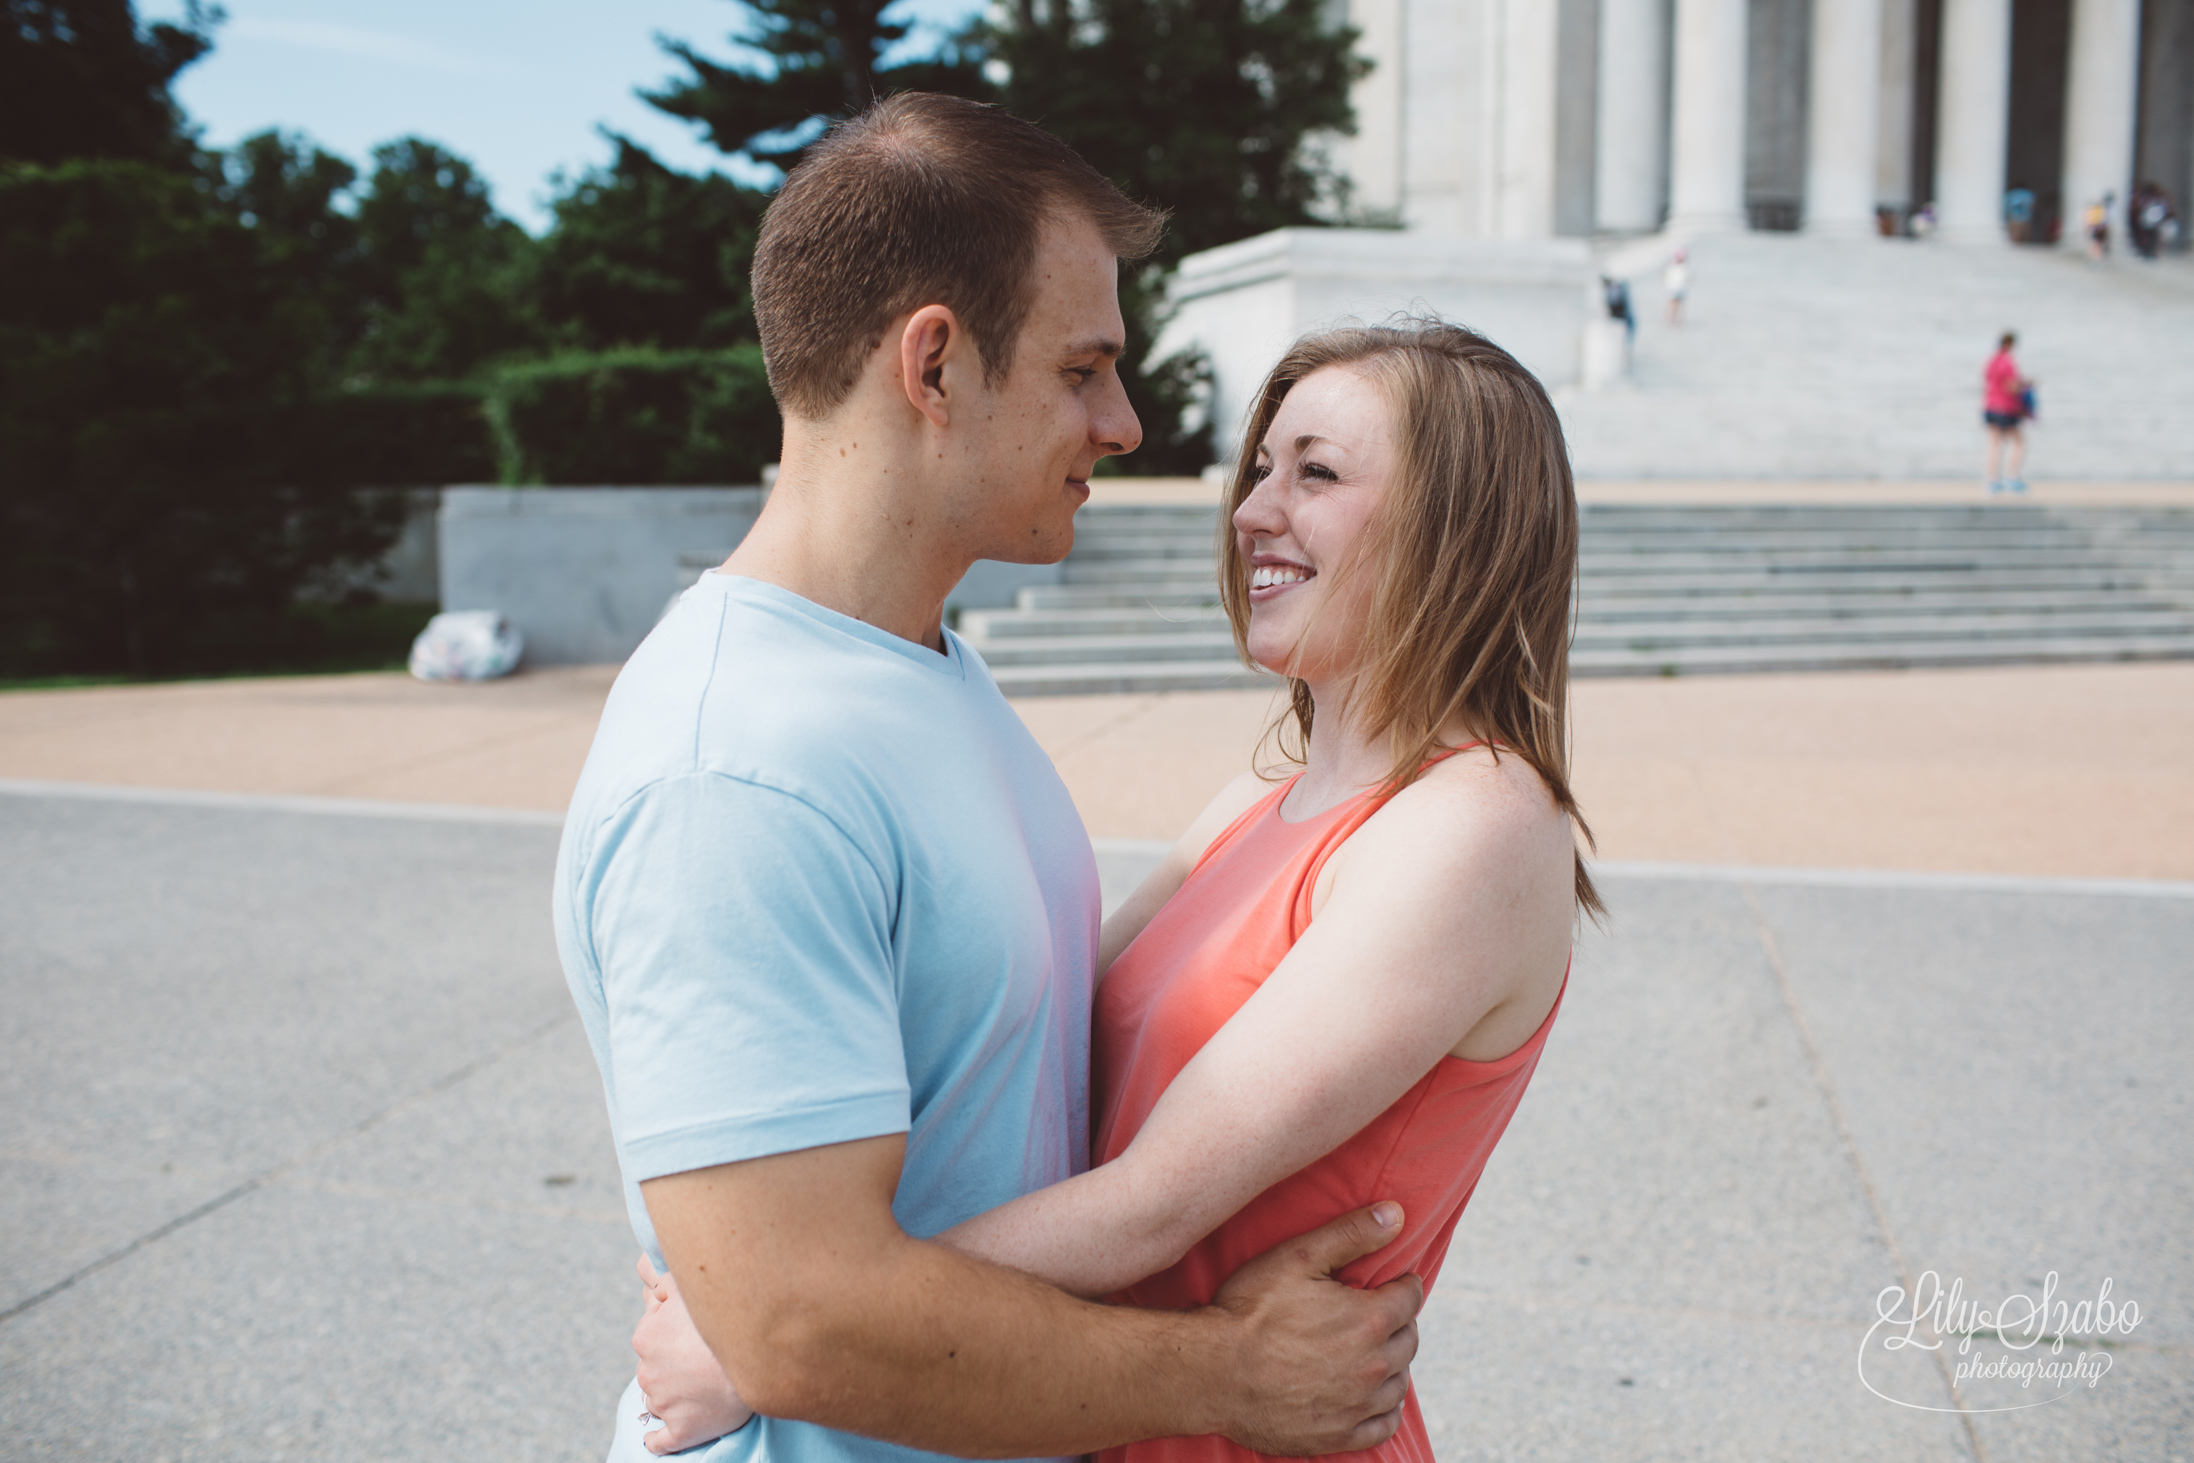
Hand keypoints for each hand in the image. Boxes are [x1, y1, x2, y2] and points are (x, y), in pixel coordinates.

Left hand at [634, 1254, 755, 1453]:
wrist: (759, 1360)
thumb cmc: (727, 1318)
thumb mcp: (689, 1285)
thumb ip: (664, 1278)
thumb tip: (646, 1276)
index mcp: (645, 1337)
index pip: (651, 1336)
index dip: (672, 1334)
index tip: (691, 1336)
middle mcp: (648, 1372)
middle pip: (655, 1368)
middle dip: (673, 1365)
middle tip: (701, 1359)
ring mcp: (663, 1404)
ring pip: (661, 1399)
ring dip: (675, 1395)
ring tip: (702, 1386)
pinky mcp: (679, 1432)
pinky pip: (660, 1441)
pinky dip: (659, 1439)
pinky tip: (660, 1435)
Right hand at [1207, 1203, 1422, 1455]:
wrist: (1212, 1373)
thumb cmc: (1250, 1310)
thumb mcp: (1297, 1257)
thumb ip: (1351, 1233)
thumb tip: (1395, 1214)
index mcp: (1370, 1320)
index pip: (1410, 1297)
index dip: (1400, 1284)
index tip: (1388, 1283)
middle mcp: (1374, 1366)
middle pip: (1408, 1339)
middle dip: (1397, 1321)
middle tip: (1375, 1313)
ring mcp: (1358, 1405)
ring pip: (1399, 1381)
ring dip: (1392, 1363)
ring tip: (1371, 1350)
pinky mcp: (1339, 1434)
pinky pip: (1384, 1425)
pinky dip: (1385, 1408)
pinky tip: (1372, 1396)